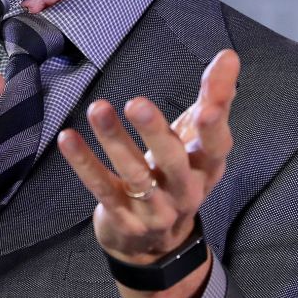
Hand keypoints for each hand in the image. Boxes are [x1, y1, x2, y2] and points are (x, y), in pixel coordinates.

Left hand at [57, 50, 237, 297]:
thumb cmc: (178, 174)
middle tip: (136, 102)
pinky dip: (84, 164)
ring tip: (98, 109)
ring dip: (115, 141)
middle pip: (173, 162)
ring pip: (136, 176)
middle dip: (156, 132)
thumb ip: (215, 97)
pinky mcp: (124, 218)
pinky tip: (68, 138)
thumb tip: (229, 55)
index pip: (216, 145)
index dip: (215, 127)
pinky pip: (103, 189)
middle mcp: (186, 191)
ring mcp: (155, 209)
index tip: (209, 106)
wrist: (156, 243)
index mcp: (208, 168)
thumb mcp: (197, 138)